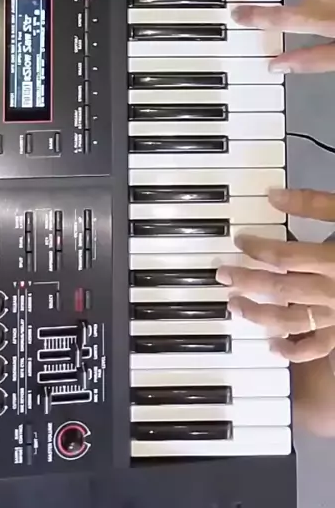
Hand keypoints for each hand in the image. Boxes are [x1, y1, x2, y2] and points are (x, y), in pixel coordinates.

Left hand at [216, 188, 334, 361]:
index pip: (283, 255)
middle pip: (279, 288)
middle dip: (246, 281)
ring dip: (259, 315)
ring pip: (291, 321)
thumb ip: (314, 203)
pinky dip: (294, 351)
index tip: (239, 240)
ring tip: (235, 305)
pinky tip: (274, 347)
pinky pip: (317, 348)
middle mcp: (332, 292)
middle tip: (221, 274)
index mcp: (332, 260)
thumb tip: (273, 194)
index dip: (256, 247)